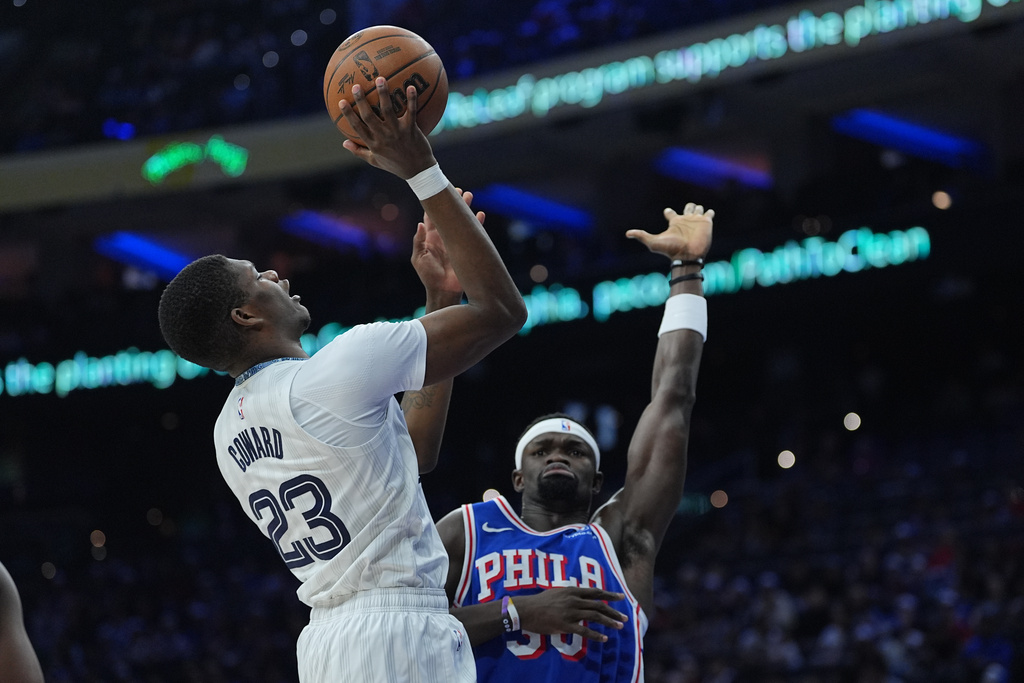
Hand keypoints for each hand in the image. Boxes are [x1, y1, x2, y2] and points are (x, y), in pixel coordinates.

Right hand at [339, 78, 435, 178]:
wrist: (419, 172)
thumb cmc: (396, 165)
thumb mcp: (375, 161)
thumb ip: (359, 151)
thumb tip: (343, 143)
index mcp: (373, 144)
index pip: (357, 127)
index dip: (348, 114)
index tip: (341, 102)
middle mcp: (384, 137)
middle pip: (369, 116)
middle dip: (361, 101)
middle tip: (356, 86)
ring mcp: (398, 133)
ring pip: (388, 111)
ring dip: (383, 94)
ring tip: (380, 79)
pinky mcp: (411, 130)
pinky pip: (412, 112)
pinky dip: (411, 99)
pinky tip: (410, 86)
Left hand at [412, 189, 481, 301]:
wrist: (443, 291)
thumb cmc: (428, 276)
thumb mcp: (418, 259)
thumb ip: (419, 241)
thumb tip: (421, 223)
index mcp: (431, 238)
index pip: (433, 217)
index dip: (435, 205)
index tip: (437, 192)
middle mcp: (444, 236)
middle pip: (449, 215)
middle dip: (454, 203)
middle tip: (458, 189)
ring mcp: (456, 242)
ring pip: (461, 221)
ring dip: (466, 209)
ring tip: (469, 195)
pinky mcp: (466, 248)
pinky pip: (473, 233)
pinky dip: (477, 224)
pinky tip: (480, 214)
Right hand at [514, 587, 628, 641]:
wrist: (526, 610)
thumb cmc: (540, 601)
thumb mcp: (557, 592)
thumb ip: (570, 594)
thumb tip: (580, 596)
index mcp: (572, 591)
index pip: (595, 592)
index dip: (609, 594)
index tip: (621, 597)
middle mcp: (574, 600)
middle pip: (598, 605)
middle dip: (613, 611)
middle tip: (625, 617)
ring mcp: (570, 612)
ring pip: (595, 616)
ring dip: (609, 622)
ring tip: (619, 626)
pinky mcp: (565, 625)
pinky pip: (585, 630)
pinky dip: (596, 635)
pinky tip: (604, 638)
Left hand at [625, 202, 713, 260]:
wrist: (688, 256)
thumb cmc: (671, 250)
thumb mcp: (653, 242)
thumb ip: (641, 236)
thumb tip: (627, 234)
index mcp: (674, 223)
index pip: (670, 213)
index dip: (668, 211)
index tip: (667, 212)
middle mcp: (685, 221)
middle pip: (687, 208)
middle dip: (688, 207)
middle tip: (687, 211)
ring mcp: (696, 221)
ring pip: (698, 209)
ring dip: (697, 208)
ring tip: (697, 211)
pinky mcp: (707, 223)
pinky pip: (709, 213)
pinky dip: (709, 212)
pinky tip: (707, 214)